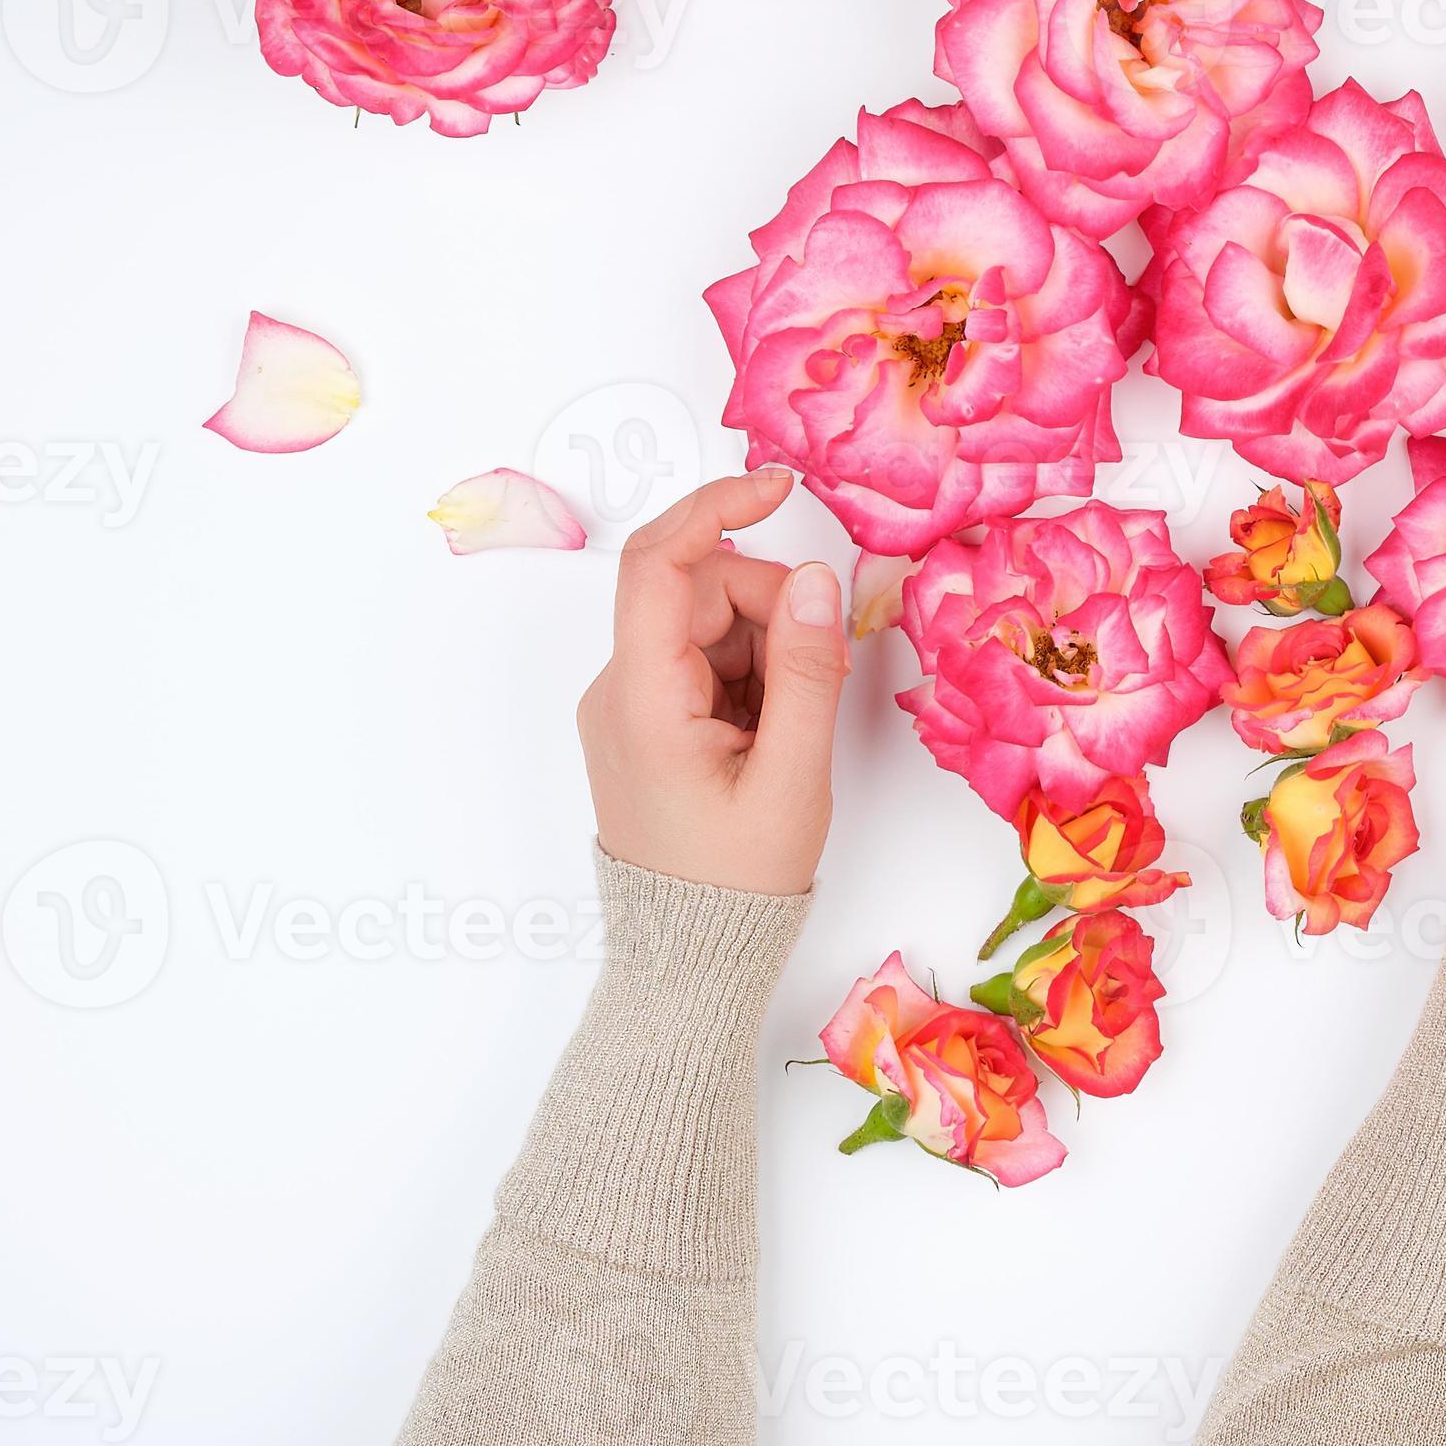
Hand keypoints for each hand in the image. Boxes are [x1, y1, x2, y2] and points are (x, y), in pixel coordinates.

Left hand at [574, 470, 850, 896]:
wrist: (690, 959)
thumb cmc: (738, 882)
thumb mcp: (792, 775)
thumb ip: (806, 670)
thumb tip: (817, 578)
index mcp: (641, 698)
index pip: (659, 563)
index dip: (717, 508)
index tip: (780, 487)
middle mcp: (619, 690)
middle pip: (698, 591)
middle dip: (772, 604)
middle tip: (827, 667)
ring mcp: (630, 706)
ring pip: (708, 624)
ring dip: (767, 644)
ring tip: (797, 722)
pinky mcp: (649, 722)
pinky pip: (705, 662)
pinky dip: (752, 674)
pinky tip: (776, 728)